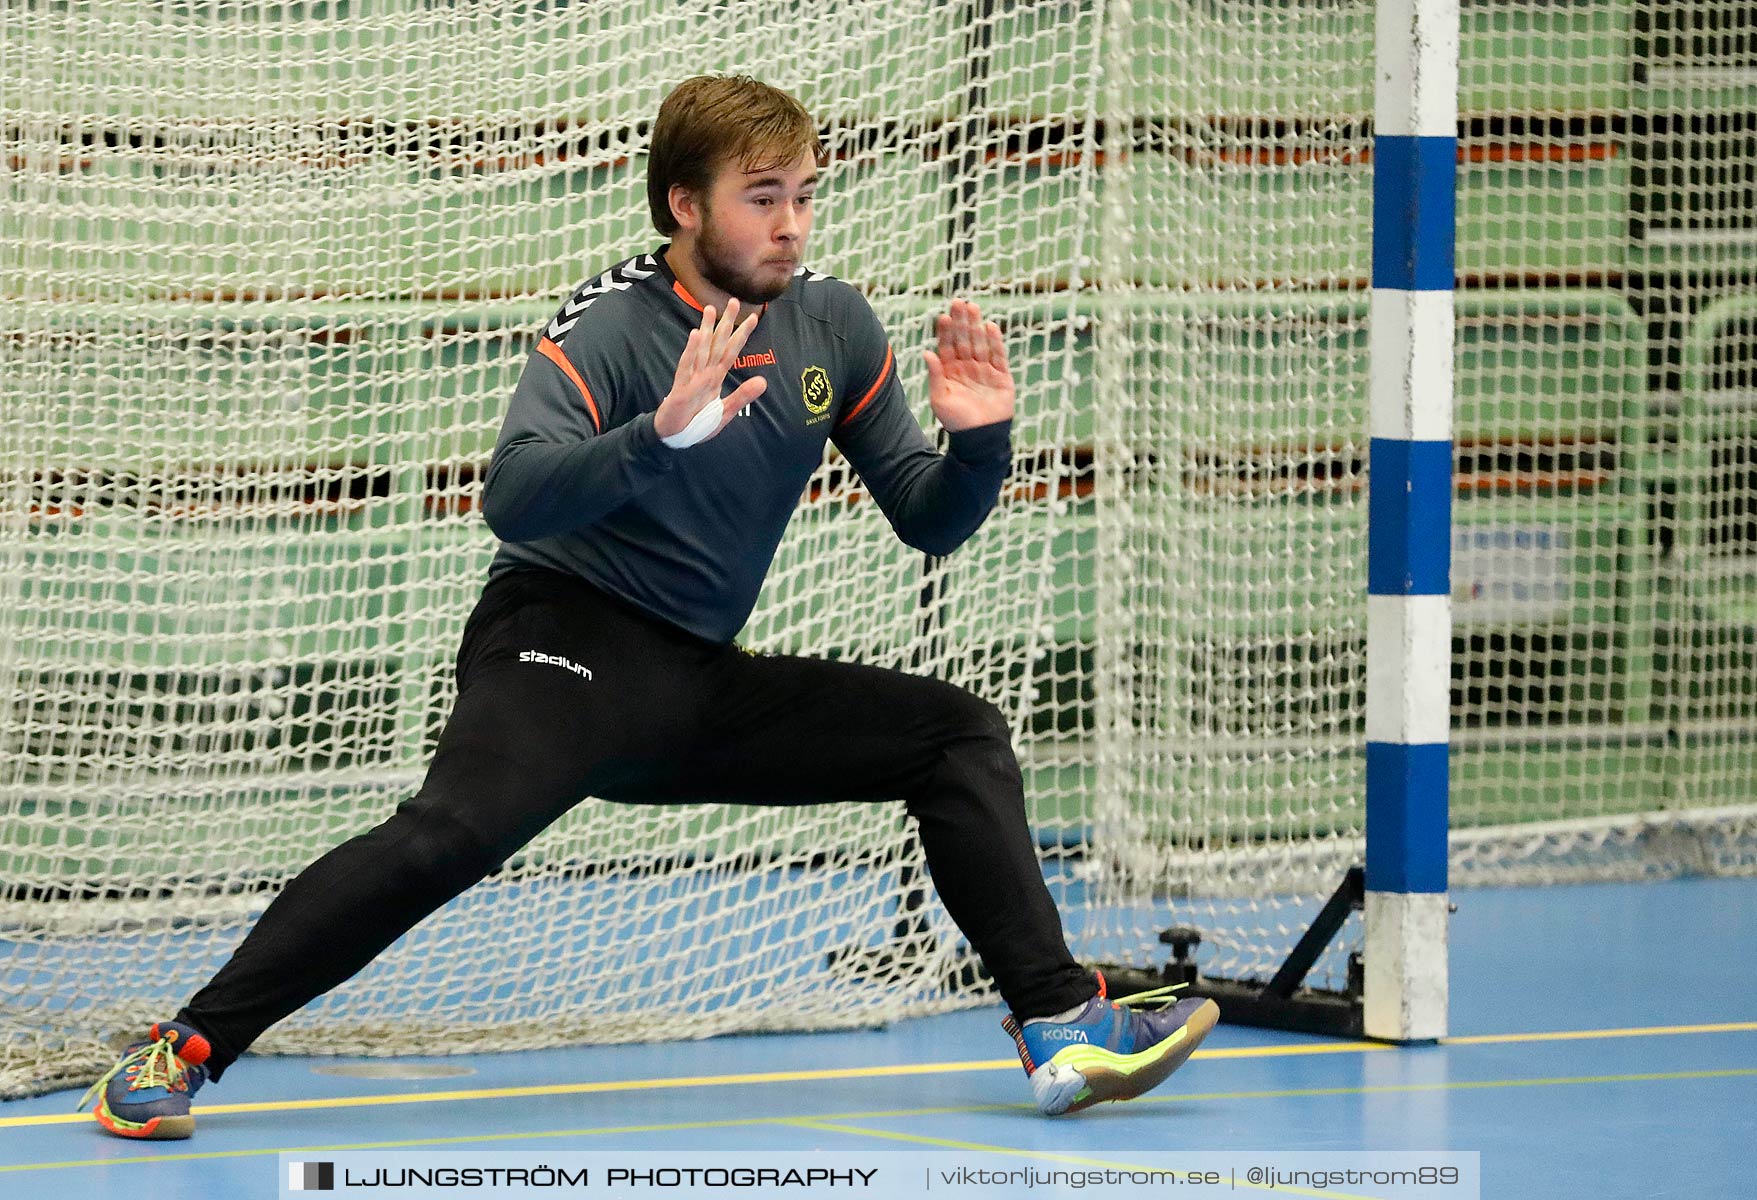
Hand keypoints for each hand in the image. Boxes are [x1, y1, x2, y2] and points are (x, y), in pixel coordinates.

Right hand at [654, 299, 768, 446]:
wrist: (675, 437)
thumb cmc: (697, 422)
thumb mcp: (725, 412)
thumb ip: (742, 396)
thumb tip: (763, 381)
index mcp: (715, 377)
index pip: (731, 352)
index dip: (742, 334)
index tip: (753, 317)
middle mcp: (704, 373)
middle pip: (717, 344)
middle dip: (725, 323)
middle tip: (734, 301)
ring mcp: (692, 378)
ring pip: (701, 350)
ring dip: (707, 329)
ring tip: (711, 310)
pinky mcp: (681, 389)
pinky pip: (687, 368)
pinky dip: (692, 352)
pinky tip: (696, 336)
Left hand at [923, 299, 1013, 432]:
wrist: (980, 438)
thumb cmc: (956, 421)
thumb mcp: (939, 398)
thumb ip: (935, 375)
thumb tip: (927, 352)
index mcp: (950, 372)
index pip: (947, 346)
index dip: (946, 331)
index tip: (943, 316)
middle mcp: (967, 368)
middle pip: (964, 339)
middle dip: (961, 321)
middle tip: (958, 302)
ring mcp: (985, 371)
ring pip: (980, 343)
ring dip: (976, 326)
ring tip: (973, 307)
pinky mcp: (1002, 376)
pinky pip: (998, 355)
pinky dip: (995, 341)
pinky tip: (990, 326)